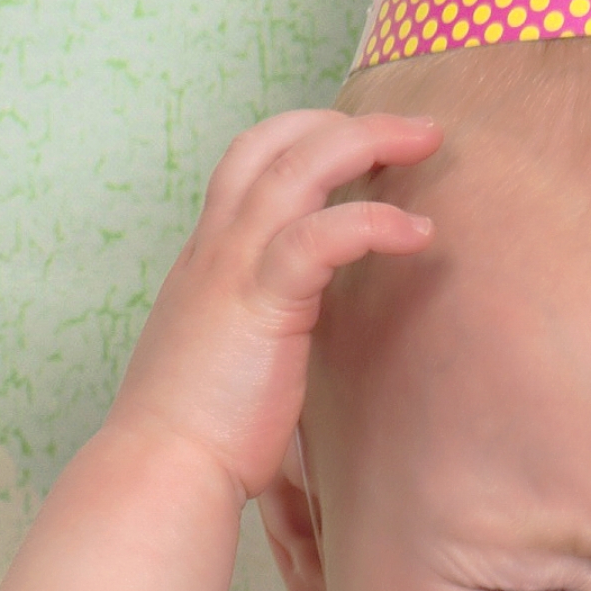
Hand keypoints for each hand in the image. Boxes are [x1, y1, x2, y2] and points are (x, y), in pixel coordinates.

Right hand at [108, 109, 441, 495]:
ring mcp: (234, 267)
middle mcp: (215, 248)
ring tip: (427, 140)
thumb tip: (304, 339)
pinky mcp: (262, 300)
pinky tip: (418, 230)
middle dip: (343, 120)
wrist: (163, 470)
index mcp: (209, 260)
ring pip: (297, 166)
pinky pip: (321, 235)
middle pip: (272, 140)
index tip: (362, 146)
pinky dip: (373, 221)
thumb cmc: (200, 434)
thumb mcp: (230, 359)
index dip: (305, 140)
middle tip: (410, 127)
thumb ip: (263, 328)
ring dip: (367, 141)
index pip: (250, 164)